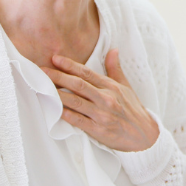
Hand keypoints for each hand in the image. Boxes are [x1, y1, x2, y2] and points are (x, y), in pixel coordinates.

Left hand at [41, 49, 159, 151]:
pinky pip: (77, 120)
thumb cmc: (133, 110)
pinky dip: (64, 114)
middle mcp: (106, 98)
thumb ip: (115, 69)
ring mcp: (102, 114)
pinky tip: (53, 109)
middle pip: (78, 85)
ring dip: (57, 94)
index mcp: (111, 86)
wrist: (144, 136)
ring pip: (75, 101)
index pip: (87, 72)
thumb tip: (112, 50)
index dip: (70, 65)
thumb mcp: (126, 87)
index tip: (55, 59)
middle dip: (58, 77)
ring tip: (42, 88)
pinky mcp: (98, 130)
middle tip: (41, 71)